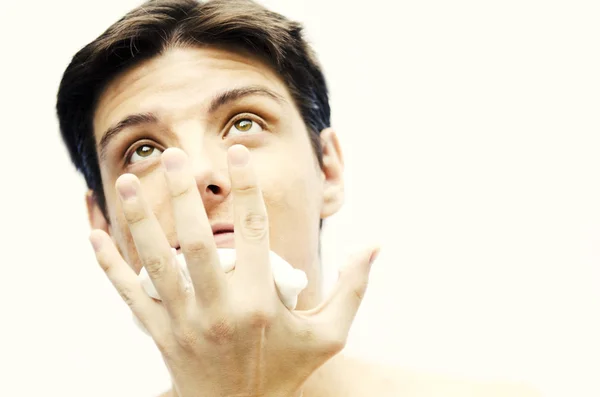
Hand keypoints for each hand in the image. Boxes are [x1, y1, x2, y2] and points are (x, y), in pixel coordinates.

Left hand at [89, 145, 379, 396]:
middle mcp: (219, 309)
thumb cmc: (286, 368)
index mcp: (261, 302)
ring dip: (140, 221)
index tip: (237, 154)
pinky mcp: (159, 334)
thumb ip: (353, 288)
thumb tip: (374, 244)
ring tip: (126, 182)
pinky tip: (93, 234)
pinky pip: (127, 296)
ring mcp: (183, 322)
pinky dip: (108, 265)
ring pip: (156, 264)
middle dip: (183, 195)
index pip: (253, 232)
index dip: (247, 189)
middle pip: (197, 242)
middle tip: (173, 156)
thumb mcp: (329, 334)